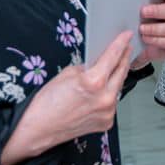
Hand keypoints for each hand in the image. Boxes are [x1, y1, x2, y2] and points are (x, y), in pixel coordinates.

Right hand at [2, 31, 132, 164]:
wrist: (38, 129)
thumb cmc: (47, 103)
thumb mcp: (67, 74)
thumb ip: (87, 67)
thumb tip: (99, 64)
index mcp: (95, 82)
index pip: (113, 56)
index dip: (121, 43)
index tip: (127, 36)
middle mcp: (105, 98)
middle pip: (121, 72)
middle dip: (124, 59)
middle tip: (126, 49)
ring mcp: (108, 112)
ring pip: (117, 88)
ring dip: (116, 78)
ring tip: (114, 68)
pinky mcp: (106, 122)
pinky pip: (112, 103)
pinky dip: (108, 96)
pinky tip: (102, 92)